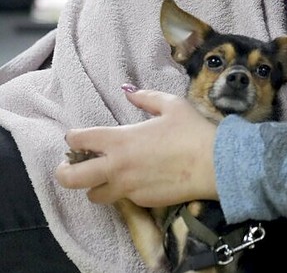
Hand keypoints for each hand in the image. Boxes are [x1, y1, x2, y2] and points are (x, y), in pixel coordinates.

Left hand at [55, 88, 217, 206]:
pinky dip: (124, 191)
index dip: (74, 138)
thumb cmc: (194, 132)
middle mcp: (116, 166)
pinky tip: (139, 181)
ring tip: (105, 178)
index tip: (79, 138)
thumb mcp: (172, 106)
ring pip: (93, 195)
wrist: (215, 164)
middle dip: (64, 172)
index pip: (78, 140)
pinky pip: (123, 199)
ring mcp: (128, 187)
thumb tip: (128, 91)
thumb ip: (146, 97)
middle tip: (70, 167)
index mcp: (120, 140)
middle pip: (71, 178)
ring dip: (95, 186)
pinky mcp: (142, 201)